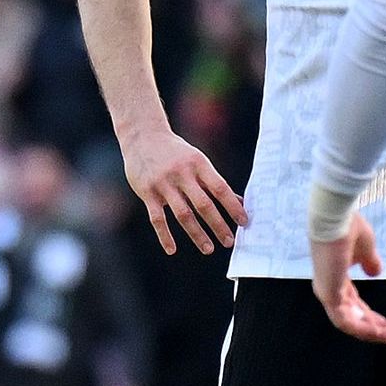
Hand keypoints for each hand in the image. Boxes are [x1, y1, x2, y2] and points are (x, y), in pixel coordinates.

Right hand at [115, 125, 241, 254]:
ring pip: (183, 214)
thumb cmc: (176, 151)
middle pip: (203, 204)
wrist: (142, 136)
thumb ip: (214, 182)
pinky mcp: (147, 192)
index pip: (220, 188)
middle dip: (218, 225)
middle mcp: (182, 174)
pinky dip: (164, 235)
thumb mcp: (197, 160)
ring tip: (208, 248)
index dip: (232, 206)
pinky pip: (157, 218)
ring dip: (197, 234)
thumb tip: (239, 202)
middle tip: (229, 242)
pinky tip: (172, 250)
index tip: (244, 222)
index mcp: (198, 164)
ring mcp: (163, 184)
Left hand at [315, 209, 385, 345]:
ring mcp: (327, 292)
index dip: (372, 316)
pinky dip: (365, 328)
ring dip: (372, 332)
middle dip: (375, 327)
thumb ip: (369, 261)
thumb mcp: (365, 248)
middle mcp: (329, 288)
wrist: (336, 217)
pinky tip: (382, 332)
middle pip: (353, 316)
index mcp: (336, 278)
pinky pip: (346, 321)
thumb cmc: (348, 227)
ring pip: (350, 323)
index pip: (354, 304)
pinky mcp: (329, 294)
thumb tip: (376, 272)